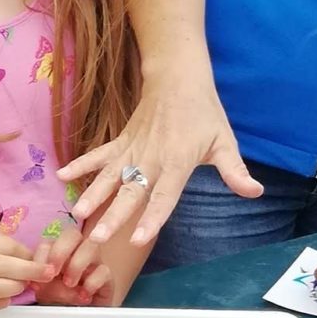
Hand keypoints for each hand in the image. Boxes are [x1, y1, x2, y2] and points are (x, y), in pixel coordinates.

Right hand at [0, 229, 52, 311]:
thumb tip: (33, 257)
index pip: (7, 247)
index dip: (27, 254)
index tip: (42, 259)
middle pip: (5, 268)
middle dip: (32, 271)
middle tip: (48, 274)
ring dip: (17, 287)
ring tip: (21, 284)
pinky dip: (3, 301)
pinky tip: (6, 296)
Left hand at [33, 226, 112, 306]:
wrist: (78, 317)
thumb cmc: (58, 298)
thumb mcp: (44, 290)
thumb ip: (40, 280)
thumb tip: (39, 275)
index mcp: (58, 251)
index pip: (50, 240)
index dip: (42, 255)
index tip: (37, 274)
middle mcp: (77, 251)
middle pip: (73, 234)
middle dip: (60, 251)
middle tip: (53, 272)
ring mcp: (94, 263)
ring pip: (91, 247)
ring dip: (77, 264)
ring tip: (69, 283)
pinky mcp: (107, 278)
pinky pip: (104, 271)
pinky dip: (92, 282)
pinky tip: (83, 295)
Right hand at [59, 72, 260, 246]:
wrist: (178, 78)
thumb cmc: (204, 113)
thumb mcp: (224, 141)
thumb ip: (235, 170)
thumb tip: (255, 192)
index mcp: (177, 162)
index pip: (164, 195)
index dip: (152, 218)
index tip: (139, 239)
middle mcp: (151, 158)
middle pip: (130, 192)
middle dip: (114, 216)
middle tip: (97, 238)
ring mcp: (132, 149)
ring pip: (109, 176)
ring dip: (93, 194)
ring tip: (78, 213)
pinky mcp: (121, 141)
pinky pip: (98, 154)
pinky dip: (80, 164)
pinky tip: (61, 176)